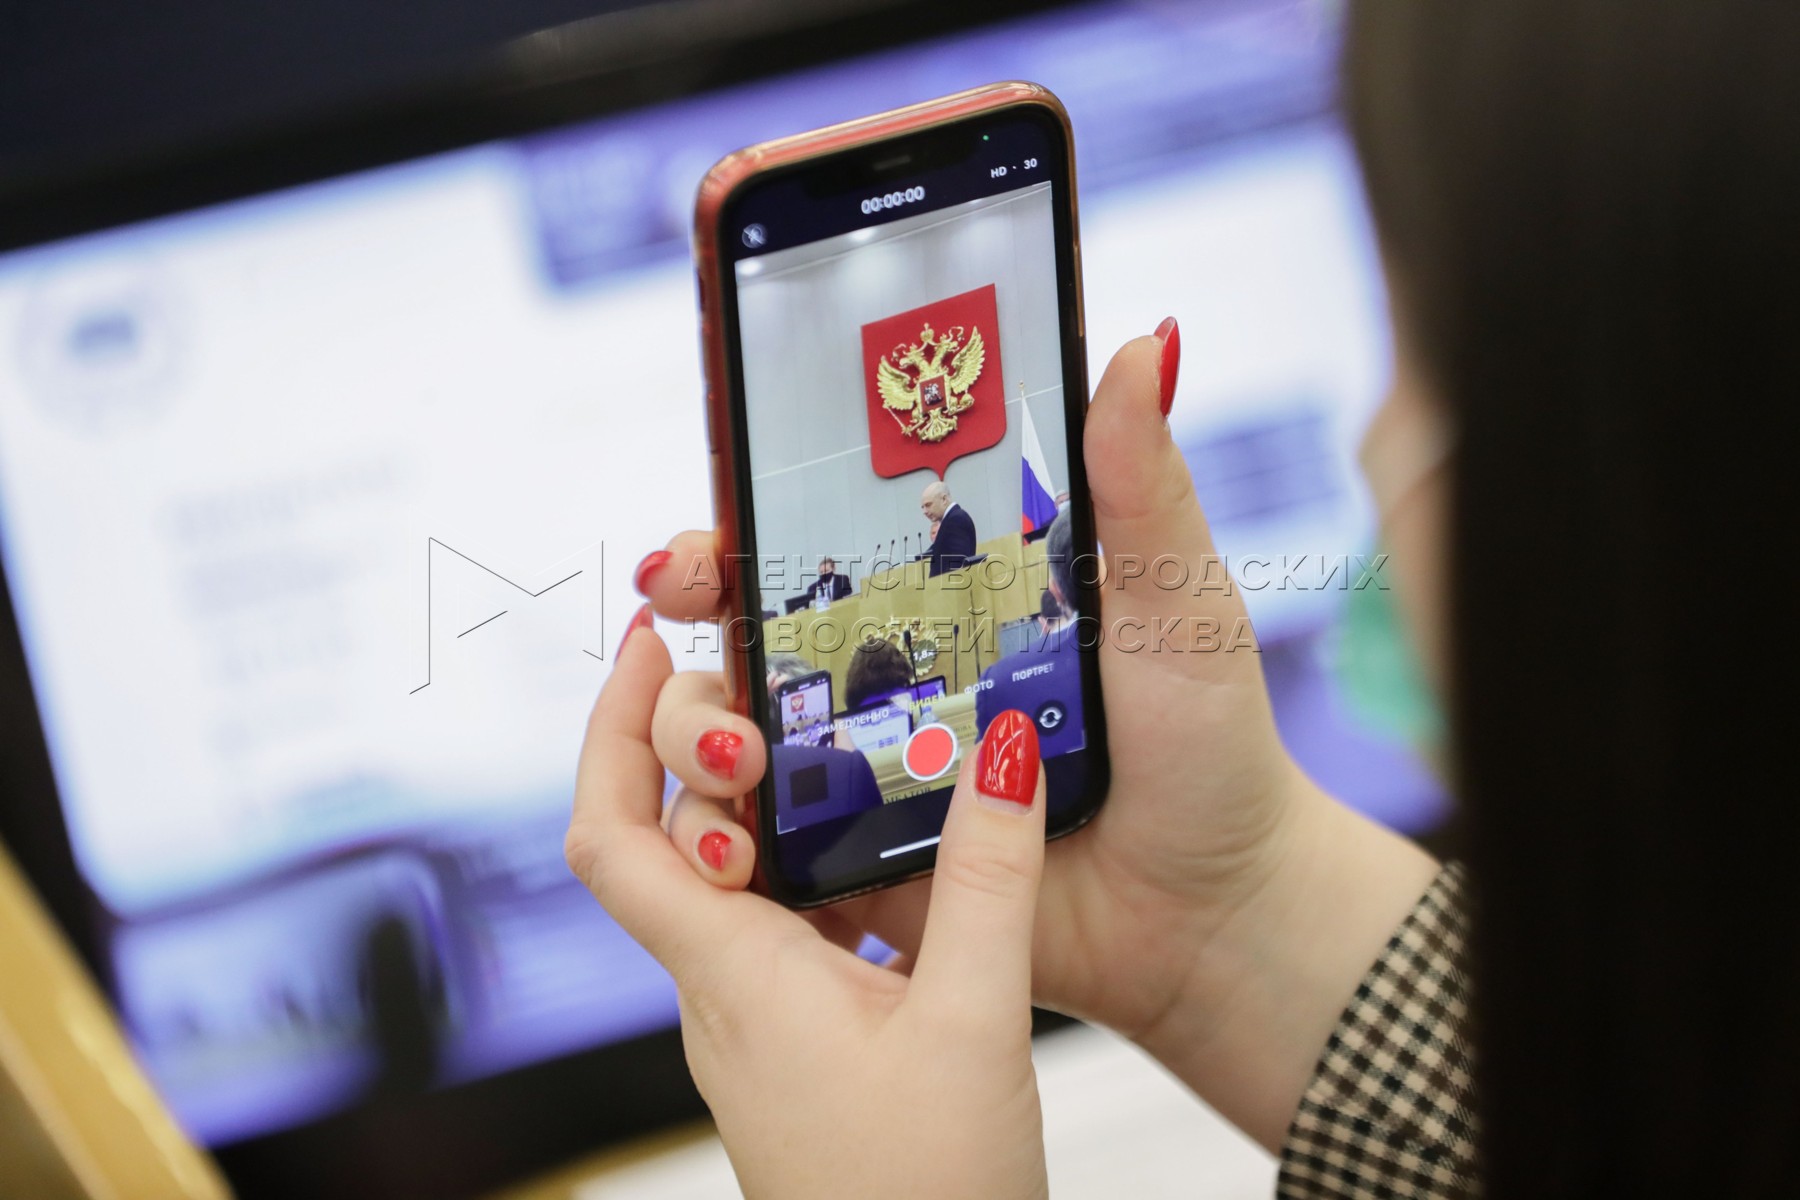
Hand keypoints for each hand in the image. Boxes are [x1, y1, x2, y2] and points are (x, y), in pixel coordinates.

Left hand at [566, 624, 1050, 1199]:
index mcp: (733, 973)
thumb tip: (997, 753)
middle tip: (758, 672)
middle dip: (690, 742)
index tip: (650, 646)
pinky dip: (801, 859)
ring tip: (820, 731)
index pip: (614, 835)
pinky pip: (772, 922)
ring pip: (718, 878)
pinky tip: (868, 844)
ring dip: (750, 799)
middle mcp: (721, 989)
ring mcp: (751, 1018)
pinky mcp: (794, 1039)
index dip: (610, 729)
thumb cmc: (922, 1197)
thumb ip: (985, 881)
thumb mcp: (974, 1020)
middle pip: (656, 837)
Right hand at [633, 325, 1437, 1147]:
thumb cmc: (1205, 743)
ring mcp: (867, 766)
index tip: (720, 480)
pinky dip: (726, 838)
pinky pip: (761, 844)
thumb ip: (1143, 485)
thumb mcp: (1175, 603)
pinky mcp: (858, 860)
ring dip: (696, 726)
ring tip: (734, 752)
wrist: (1211, 912)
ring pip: (730, 727)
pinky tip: (735, 840)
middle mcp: (893, 670)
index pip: (826, 531)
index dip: (754, 504)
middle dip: (694, 595)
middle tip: (679, 593)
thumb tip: (1150, 343)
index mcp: (951, 594)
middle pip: (748, 617)